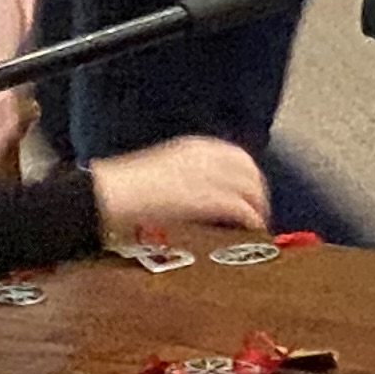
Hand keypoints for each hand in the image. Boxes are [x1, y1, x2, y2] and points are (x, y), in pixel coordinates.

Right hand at [92, 135, 268, 237]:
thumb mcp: (165, 168)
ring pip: (249, 188)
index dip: (250, 173)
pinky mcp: (205, 199)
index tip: (252, 187)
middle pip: (249, 170)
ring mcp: (206, 177)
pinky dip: (251, 217)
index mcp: (193, 147)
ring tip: (258, 220)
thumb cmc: (129, 187)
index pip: (236, 155)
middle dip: (258, 189)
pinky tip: (253, 225)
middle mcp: (205, 157)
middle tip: (260, 207)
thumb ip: (188, 174)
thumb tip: (202, 188)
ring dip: (258, 205)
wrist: (114, 193)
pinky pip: (240, 207)